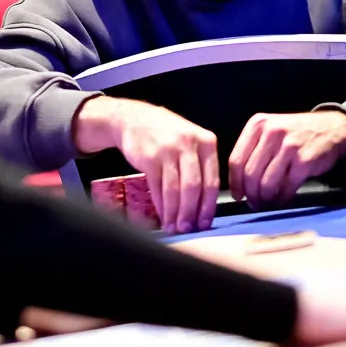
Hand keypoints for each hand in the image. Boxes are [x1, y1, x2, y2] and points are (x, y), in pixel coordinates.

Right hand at [74, 97, 218, 233]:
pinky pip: (158, 187)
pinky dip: (160, 205)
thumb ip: (201, 166)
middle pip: (194, 187)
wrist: (133, 118)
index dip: (208, 207)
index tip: (205, 223)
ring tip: (174, 226)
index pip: (212, 181)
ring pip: (175, 190)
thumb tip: (204, 206)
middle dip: (191, 213)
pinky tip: (162, 215)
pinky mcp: (150, 157)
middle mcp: (189, 144)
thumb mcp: (191, 141)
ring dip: (174, 213)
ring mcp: (169, 150)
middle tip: (188, 229)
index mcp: (207, 142)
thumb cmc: (165, 134)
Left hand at [229, 111, 345, 210]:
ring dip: (265, 199)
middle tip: (254, 203)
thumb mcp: (272, 131)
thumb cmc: (298, 134)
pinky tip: (283, 199)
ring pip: (266, 183)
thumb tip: (240, 183)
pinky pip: (286, 187)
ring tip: (267, 203)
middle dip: (251, 194)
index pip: (236, 160)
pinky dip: (282, 198)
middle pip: (250, 174)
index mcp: (258, 124)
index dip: (235, 183)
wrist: (333, 128)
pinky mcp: (304, 160)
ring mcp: (289, 145)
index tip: (238, 195)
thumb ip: (254, 149)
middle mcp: (271, 132)